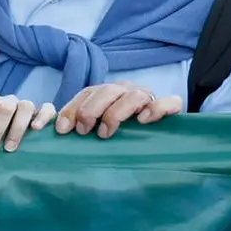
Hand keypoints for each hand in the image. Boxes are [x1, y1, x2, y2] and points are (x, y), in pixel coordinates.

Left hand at [0, 92, 53, 155]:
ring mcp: (25, 105)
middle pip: (4, 107)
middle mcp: (7, 100)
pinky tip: (36, 129)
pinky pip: (48, 108)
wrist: (12, 131)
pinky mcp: (43, 111)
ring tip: (9, 149)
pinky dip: (43, 117)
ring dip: (16, 129)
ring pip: (25, 107)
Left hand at [55, 82, 181, 136]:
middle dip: (90, 110)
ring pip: (133, 95)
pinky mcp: (171, 108)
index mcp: (108, 93)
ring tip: (106, 132)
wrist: (162, 139)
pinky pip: (168, 102)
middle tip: (84, 132)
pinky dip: (155, 109)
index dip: (72, 109)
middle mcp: (127, 91)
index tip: (63, 130)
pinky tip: (142, 121)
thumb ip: (81, 124)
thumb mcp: (97, 128)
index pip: (87, 93)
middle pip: (107, 91)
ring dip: (116, 113)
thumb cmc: (121, 134)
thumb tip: (59, 129)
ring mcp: (149, 97)